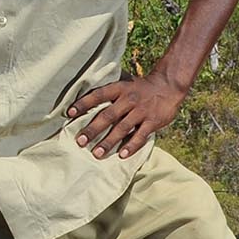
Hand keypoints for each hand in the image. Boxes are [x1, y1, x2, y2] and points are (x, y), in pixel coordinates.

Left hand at [68, 72, 184, 158]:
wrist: (168, 85)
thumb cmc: (140, 87)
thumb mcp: (125, 83)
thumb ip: (109, 92)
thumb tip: (85, 98)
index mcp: (119, 89)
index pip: (98, 95)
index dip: (83, 103)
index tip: (69, 113)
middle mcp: (129, 99)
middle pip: (108, 115)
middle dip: (93, 129)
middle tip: (80, 141)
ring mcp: (141, 111)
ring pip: (122, 128)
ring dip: (109, 142)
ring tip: (97, 153)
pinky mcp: (153, 121)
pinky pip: (140, 136)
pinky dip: (131, 146)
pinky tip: (121, 155)